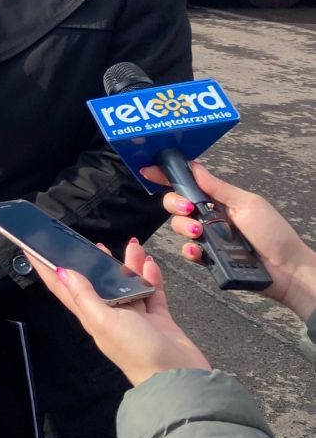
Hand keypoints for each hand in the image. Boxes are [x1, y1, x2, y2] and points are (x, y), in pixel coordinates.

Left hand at [30, 239, 210, 386]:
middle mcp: (110, 314)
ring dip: (129, 265)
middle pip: (99, 282)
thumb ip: (84, 296)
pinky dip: (150, 277)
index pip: (64, 288)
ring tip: (133, 246)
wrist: (177, 377)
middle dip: (96, 263)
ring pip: (127, 284)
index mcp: (92, 316)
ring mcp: (134, 317)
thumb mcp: (104, 321)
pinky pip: (151, 292)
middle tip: (94, 244)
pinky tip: (150, 263)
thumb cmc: (137, 352)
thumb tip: (62, 272)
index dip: (48, 269)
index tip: (33, 250)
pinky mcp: (156, 319)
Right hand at [143, 162, 315, 321]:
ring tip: (199, 233)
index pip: (189, 184)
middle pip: (176, 204)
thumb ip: (218, 188)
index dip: (167, 176)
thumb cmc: (274, 234)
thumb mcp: (247, 204)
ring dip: (183, 227)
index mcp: (219, 200)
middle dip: (175, 204)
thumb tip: (195, 166)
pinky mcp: (208, 259)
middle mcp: (210, 217)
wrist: (287, 271)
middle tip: (188, 210)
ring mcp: (208, 238)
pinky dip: (189, 250)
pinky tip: (198, 251)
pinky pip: (187, 252)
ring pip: (178, 227)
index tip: (149, 170)